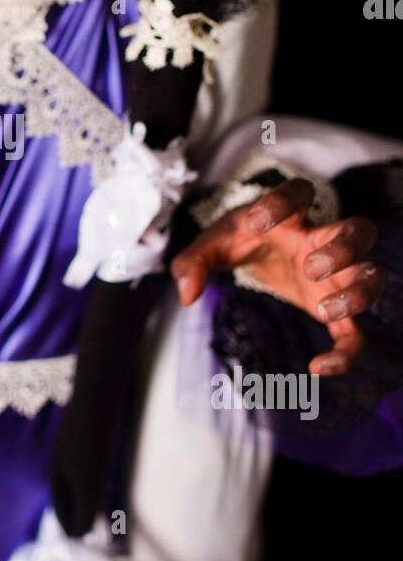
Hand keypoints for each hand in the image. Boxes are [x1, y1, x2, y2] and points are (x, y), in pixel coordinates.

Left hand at [171, 178, 386, 376]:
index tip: (255, 223)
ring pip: (372, 276)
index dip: (282, 202)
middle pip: (358, 230)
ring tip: (322, 309)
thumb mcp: (212, 245)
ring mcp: (333, 276)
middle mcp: (320, 241)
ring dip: (357, 292)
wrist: (259, 253)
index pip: (298, 192)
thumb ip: (194, 262)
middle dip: (343, 249)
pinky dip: (346, 353)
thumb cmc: (242, 240)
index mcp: (288, 216)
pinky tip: (318, 368)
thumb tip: (188, 294)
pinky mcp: (331, 308)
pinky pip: (355, 333)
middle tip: (311, 267)